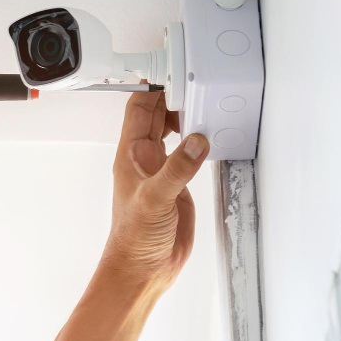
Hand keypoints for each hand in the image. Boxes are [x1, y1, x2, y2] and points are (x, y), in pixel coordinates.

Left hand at [102, 90, 208, 290]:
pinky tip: (209, 136)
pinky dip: (198, 140)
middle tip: (197, 79)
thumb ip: (178, 169)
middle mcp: (144, 158)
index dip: (155, 88)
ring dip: (185, 116)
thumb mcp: (156, 199)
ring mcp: (161, 171)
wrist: (143, 268)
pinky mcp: (177, 185)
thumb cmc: (134, 237)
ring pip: (172, 131)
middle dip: (173, 95)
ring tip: (206, 101)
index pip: (139, 108)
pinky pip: (187, 153)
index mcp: (131, 154)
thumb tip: (198, 140)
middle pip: (157, 114)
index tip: (176, 72)